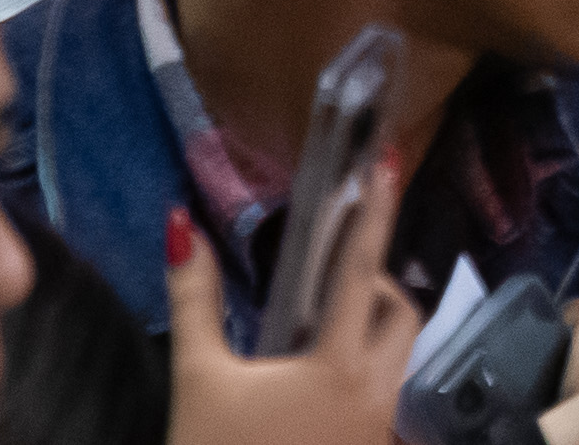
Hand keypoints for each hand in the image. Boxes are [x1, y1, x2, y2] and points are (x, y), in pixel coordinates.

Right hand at [165, 163, 421, 444]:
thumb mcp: (198, 380)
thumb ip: (194, 300)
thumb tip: (179, 226)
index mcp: (339, 369)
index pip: (362, 271)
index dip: (376, 212)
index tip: (389, 162)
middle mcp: (375, 397)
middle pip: (398, 314)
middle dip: (372, 283)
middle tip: (323, 277)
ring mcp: (377, 434)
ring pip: (395, 359)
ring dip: (368, 330)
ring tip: (313, 327)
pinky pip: (380, 398)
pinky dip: (358, 372)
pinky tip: (309, 384)